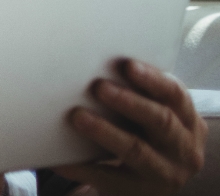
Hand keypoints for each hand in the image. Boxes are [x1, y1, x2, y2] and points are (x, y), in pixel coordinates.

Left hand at [53, 59, 207, 194]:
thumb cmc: (147, 132)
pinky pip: (107, 178)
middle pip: (160, 121)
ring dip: (105, 131)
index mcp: (188, 120)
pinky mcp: (139, 192)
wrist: (151, 180)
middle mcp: (183, 148)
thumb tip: (98, 63)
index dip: (152, 79)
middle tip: (99, 86)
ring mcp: (165, 173)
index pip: (175, 95)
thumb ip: (140, 93)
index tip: (128, 65)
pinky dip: (82, 166)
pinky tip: (60, 157)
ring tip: (78, 116)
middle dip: (128, 102)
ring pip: (136, 150)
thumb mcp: (155, 113)